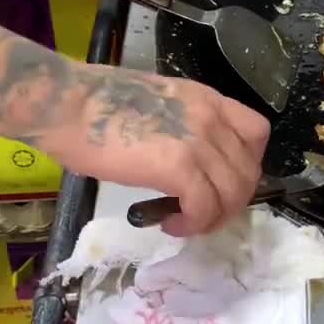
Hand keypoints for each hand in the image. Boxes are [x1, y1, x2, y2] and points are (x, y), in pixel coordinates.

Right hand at [30, 65, 269, 235]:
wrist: (67, 104)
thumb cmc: (95, 102)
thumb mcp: (158, 101)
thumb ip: (182, 124)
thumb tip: (186, 155)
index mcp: (207, 99)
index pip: (256, 132)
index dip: (247, 163)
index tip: (223, 180)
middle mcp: (212, 118)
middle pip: (248, 170)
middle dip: (231, 200)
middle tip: (203, 213)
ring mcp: (199, 142)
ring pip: (233, 193)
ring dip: (214, 217)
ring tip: (186, 222)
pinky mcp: (179, 167)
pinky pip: (205, 207)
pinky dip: (193, 224)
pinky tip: (172, 223)